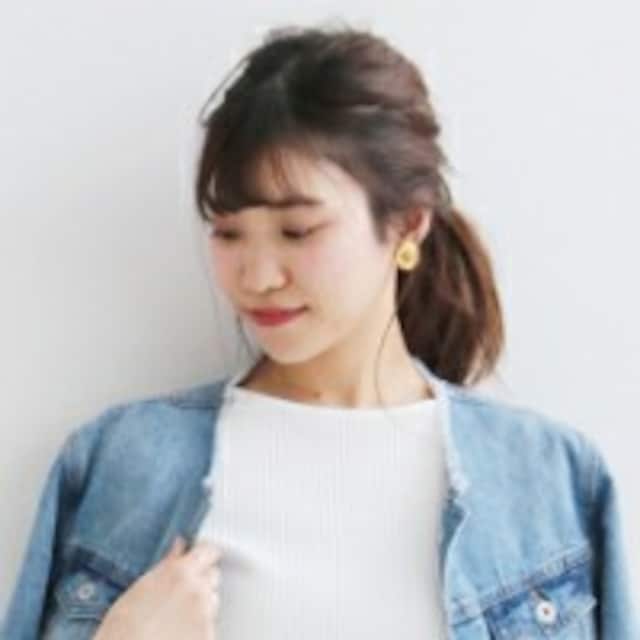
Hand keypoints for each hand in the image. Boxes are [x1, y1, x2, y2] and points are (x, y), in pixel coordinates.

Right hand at [94, 536, 221, 639]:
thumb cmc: (123, 628)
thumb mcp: (141, 588)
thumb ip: (167, 563)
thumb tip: (180, 544)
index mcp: (180, 572)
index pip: (209, 551)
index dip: (204, 554)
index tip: (199, 558)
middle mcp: (197, 590)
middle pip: (213, 575)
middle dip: (201, 580)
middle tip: (181, 593)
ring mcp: (205, 614)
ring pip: (212, 600)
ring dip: (202, 603)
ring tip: (176, 617)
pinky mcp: (208, 635)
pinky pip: (210, 624)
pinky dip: (200, 626)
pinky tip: (179, 632)